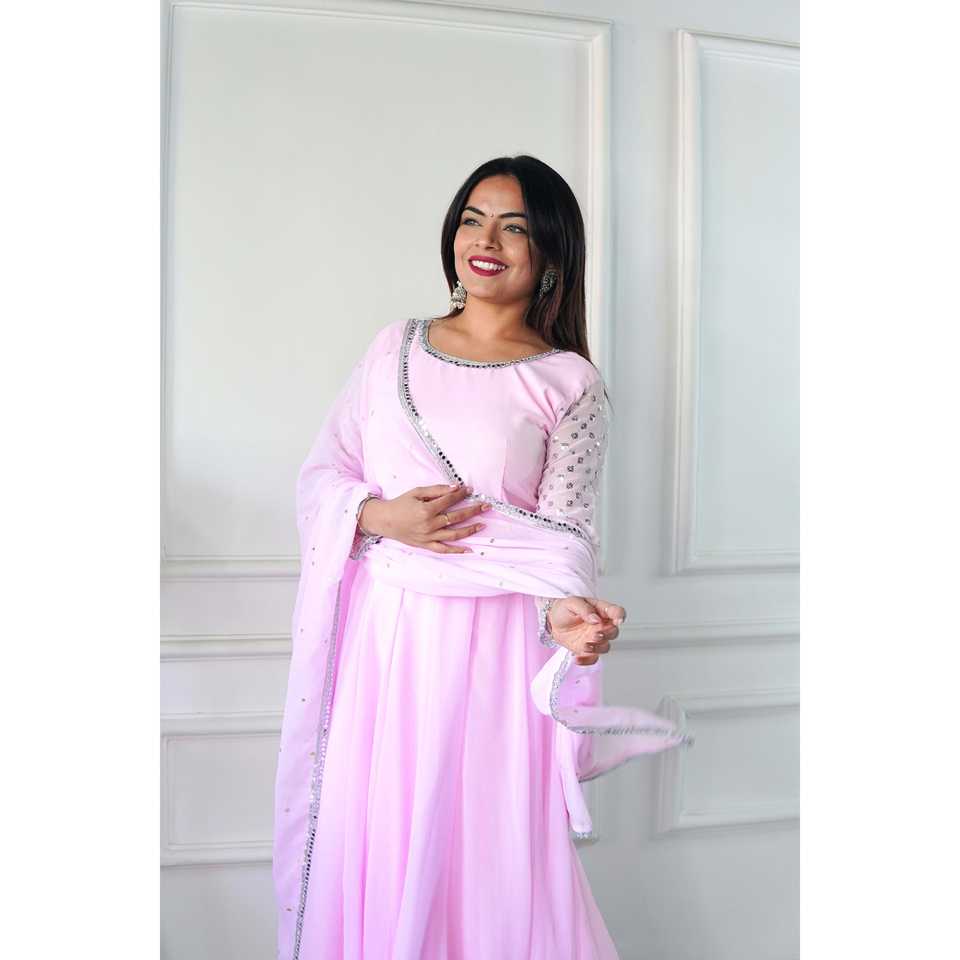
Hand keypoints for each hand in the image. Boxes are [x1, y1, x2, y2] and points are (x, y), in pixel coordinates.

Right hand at [358, 483, 490, 553]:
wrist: (384, 520)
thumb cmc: (400, 504)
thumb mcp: (416, 492)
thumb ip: (436, 490)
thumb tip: (455, 488)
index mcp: (426, 510)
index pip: (449, 500)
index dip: (461, 494)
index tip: (470, 489)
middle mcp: (429, 524)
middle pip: (456, 517)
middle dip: (473, 510)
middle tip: (486, 506)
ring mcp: (428, 537)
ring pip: (454, 534)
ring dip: (470, 529)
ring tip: (482, 525)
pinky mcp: (426, 545)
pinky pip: (444, 549)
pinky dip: (457, 550)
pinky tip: (469, 549)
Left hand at [547, 596, 624, 665]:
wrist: (552, 622)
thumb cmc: (565, 609)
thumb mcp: (572, 603)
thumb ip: (585, 609)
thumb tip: (596, 618)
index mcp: (601, 611)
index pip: (617, 612)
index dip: (620, 616)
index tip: (617, 620)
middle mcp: (602, 625)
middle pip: (613, 632)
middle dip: (607, 635)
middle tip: (595, 634)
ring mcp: (596, 639)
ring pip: (605, 647)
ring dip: (597, 648)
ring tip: (585, 645)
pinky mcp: (588, 650)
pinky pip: (593, 658)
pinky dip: (586, 660)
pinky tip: (577, 658)